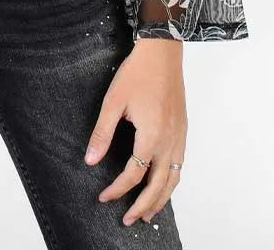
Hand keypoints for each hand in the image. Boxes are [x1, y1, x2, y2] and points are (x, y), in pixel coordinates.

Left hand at [84, 38, 186, 225]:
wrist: (162, 52)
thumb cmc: (137, 73)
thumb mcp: (113, 101)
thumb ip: (102, 133)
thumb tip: (90, 161)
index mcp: (151, 135)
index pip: (134, 174)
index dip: (118, 189)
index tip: (104, 197)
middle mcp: (170, 140)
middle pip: (158, 184)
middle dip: (143, 206)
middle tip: (128, 220)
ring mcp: (180, 136)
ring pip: (174, 178)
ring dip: (162, 199)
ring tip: (149, 214)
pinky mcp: (183, 129)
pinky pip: (180, 164)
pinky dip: (172, 181)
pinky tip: (163, 184)